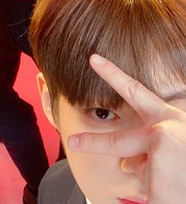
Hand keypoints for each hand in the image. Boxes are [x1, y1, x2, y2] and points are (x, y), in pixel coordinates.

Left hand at [68, 54, 185, 203]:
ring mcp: (162, 152)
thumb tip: (125, 164)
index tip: (93, 58)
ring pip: (136, 168)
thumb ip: (148, 145)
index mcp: (167, 117)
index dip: (112, 73)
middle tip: (73, 142)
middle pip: (118, 141)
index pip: (134, 90)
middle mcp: (163, 130)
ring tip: (173, 183)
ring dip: (150, 179)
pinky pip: (146, 190)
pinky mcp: (161, 178)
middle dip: (92, 143)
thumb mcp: (174, 145)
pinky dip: (156, 196)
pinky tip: (172, 193)